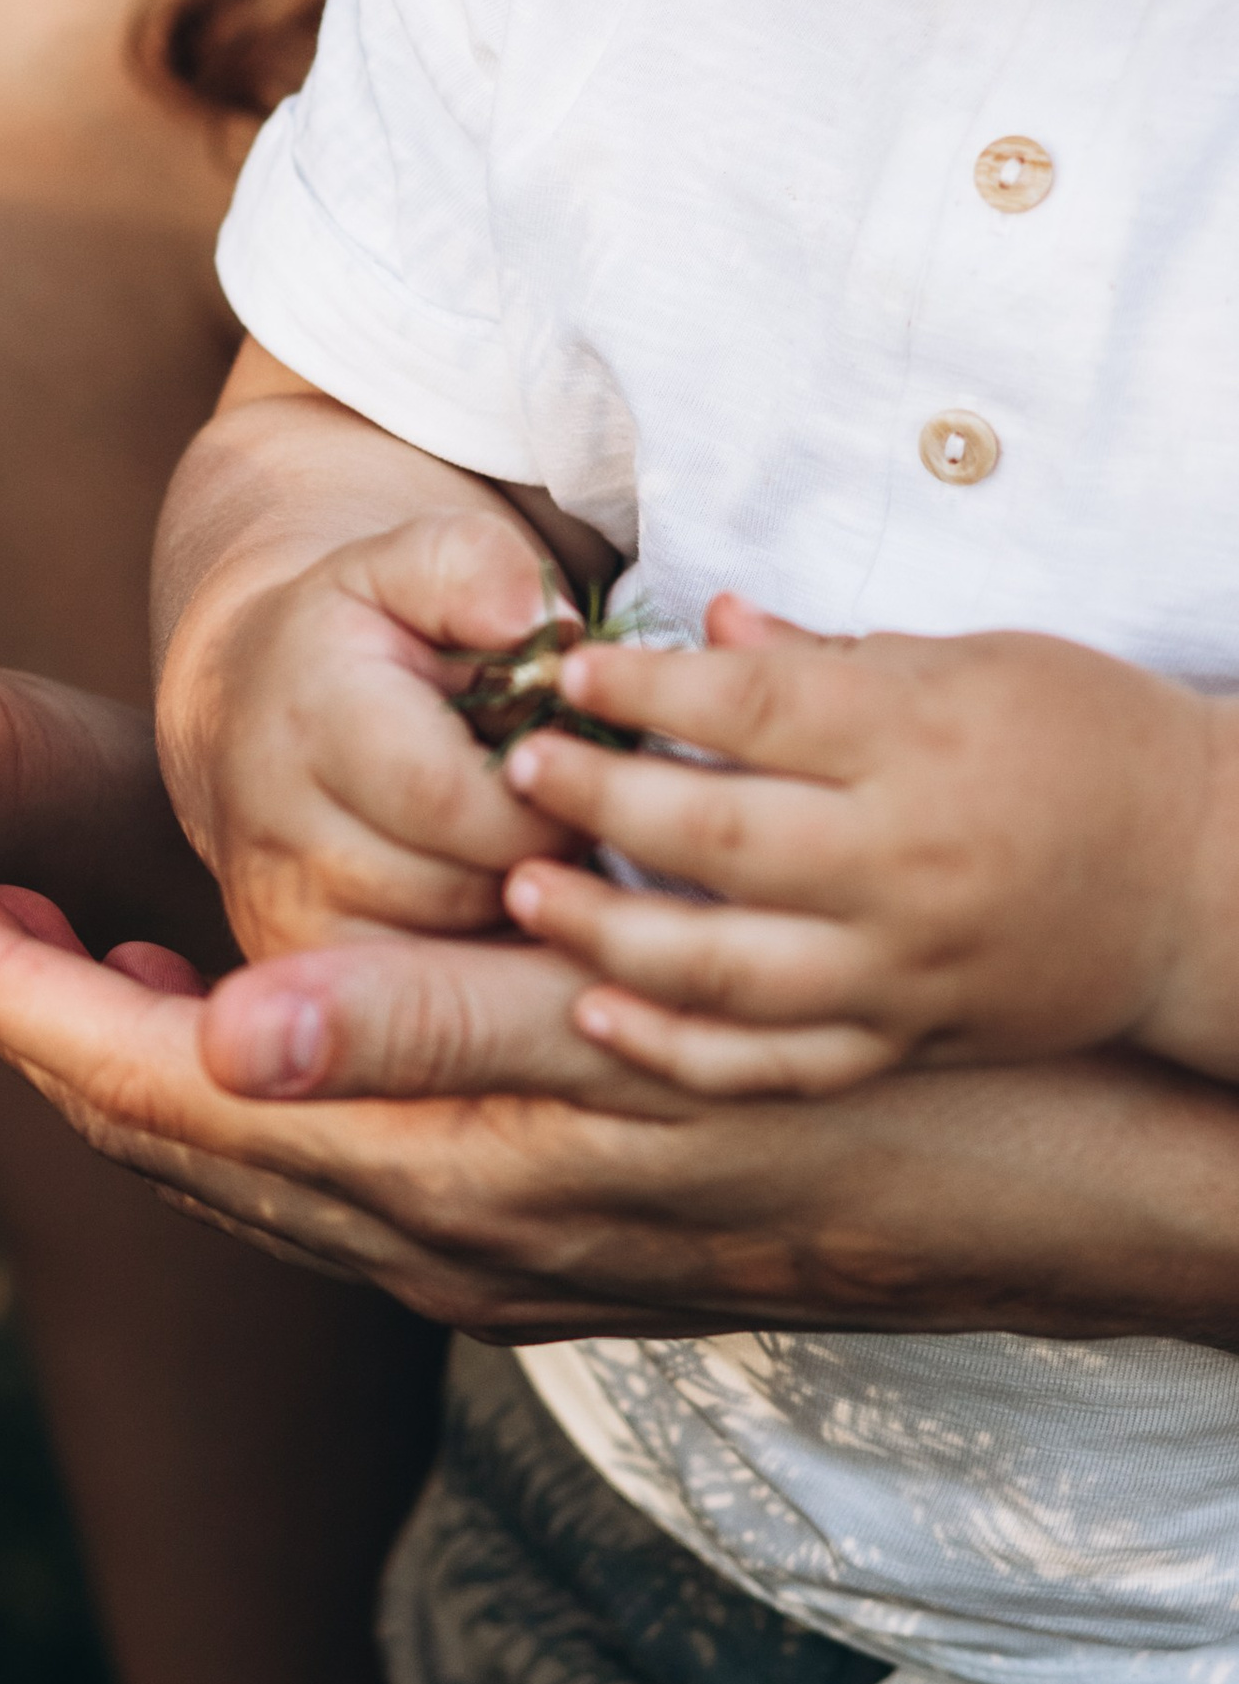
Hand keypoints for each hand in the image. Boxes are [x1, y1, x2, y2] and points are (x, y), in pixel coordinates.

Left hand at [0, 852, 1238, 1349]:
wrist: (1039, 1198)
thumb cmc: (858, 1087)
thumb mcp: (644, 1040)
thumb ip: (424, 1028)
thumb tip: (211, 1034)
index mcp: (433, 1182)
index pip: (153, 1087)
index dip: (3, 990)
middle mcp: (422, 1242)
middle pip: (154, 1130)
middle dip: (16, 1009)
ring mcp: (466, 1255)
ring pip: (222, 1153)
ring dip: (105, 1041)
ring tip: (14, 928)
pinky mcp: (515, 1241)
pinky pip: (307, 1164)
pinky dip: (220, 1081)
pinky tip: (207, 1009)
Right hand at [156, 499, 574, 957]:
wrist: (246, 706)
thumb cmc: (363, 630)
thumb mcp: (413, 562)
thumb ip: (476, 569)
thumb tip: (540, 625)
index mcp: (310, 716)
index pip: (452, 799)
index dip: (548, 798)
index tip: (590, 772)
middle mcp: (274, 833)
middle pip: (460, 890)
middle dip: (546, 863)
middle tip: (576, 818)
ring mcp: (277, 920)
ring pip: (450, 966)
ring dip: (518, 922)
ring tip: (535, 857)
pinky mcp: (298, 978)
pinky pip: (423, 1012)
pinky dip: (481, 968)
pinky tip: (502, 914)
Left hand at [498, 593, 1218, 1096]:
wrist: (1205, 880)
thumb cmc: (1087, 742)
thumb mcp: (977, 661)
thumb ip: (832, 655)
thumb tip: (714, 620)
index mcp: (921, 739)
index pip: (752, 705)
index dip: (644, 685)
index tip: (566, 669)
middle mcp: (905, 859)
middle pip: (717, 834)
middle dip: (598, 801)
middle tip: (514, 771)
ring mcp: (903, 964)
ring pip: (726, 967)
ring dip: (607, 933)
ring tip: (523, 893)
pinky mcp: (907, 1039)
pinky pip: (777, 1063)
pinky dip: (680, 1050)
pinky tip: (600, 1014)